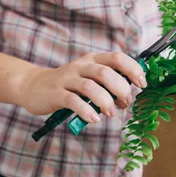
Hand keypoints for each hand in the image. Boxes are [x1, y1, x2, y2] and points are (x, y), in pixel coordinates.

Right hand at [17, 52, 146, 121]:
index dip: (133, 69)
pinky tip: (94, 118)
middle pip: (106, 72)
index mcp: (93, 60)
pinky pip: (73, 101)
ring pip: (91, 86)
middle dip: (121, 89)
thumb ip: (109, 86)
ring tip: (110, 113)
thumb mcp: (90, 79)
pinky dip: (86, 111)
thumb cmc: (69, 85)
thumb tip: (128, 99)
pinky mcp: (56, 93)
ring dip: (105, 101)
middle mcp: (81, 66)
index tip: (142, 84)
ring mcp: (68, 79)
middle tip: (125, 102)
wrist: (33, 86)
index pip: (117, 58)